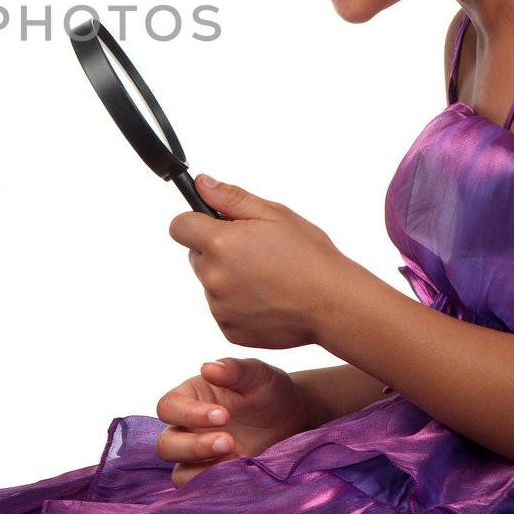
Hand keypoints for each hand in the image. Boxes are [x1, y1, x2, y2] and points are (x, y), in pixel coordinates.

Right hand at [155, 356, 316, 486]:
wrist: (292, 418)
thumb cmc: (268, 390)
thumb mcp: (257, 374)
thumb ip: (233, 369)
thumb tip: (207, 368)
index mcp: (189, 397)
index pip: (168, 408)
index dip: (189, 414)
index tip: (224, 415)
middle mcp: (186, 429)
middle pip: (165, 445)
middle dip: (195, 447)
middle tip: (230, 441)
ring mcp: (199, 458)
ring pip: (179, 474)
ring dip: (203, 471)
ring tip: (237, 460)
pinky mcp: (215, 479)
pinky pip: (201, 491)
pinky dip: (217, 486)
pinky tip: (242, 472)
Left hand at [169, 174, 353, 348]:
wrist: (333, 305)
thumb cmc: (309, 256)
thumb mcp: (274, 214)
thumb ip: (230, 198)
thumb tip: (201, 184)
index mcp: (219, 244)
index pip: (180, 227)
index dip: (195, 221)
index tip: (214, 224)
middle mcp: (212, 277)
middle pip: (196, 255)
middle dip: (217, 250)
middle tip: (255, 251)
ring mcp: (219, 307)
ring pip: (210, 283)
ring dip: (228, 277)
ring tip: (267, 277)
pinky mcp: (229, 329)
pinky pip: (222, 309)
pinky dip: (238, 303)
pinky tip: (267, 298)